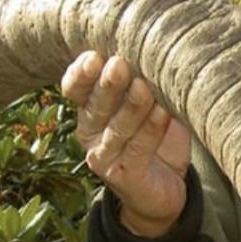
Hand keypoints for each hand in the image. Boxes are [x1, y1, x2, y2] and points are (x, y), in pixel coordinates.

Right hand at [62, 51, 191, 237]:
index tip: (94, 56)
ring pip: (118, 127)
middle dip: (108, 85)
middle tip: (119, 64)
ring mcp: (104, 157)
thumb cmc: (157, 139)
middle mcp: (90, 133)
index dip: (81, 74)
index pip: (75, 89)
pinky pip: (139, 148)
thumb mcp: (151, 106)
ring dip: (132, 106)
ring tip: (144, 87)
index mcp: (90, 110)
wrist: (164, 190)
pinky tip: (162, 112)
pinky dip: (151, 129)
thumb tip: (160, 51)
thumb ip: (149, 82)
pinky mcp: (125, 175)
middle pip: (96, 106)